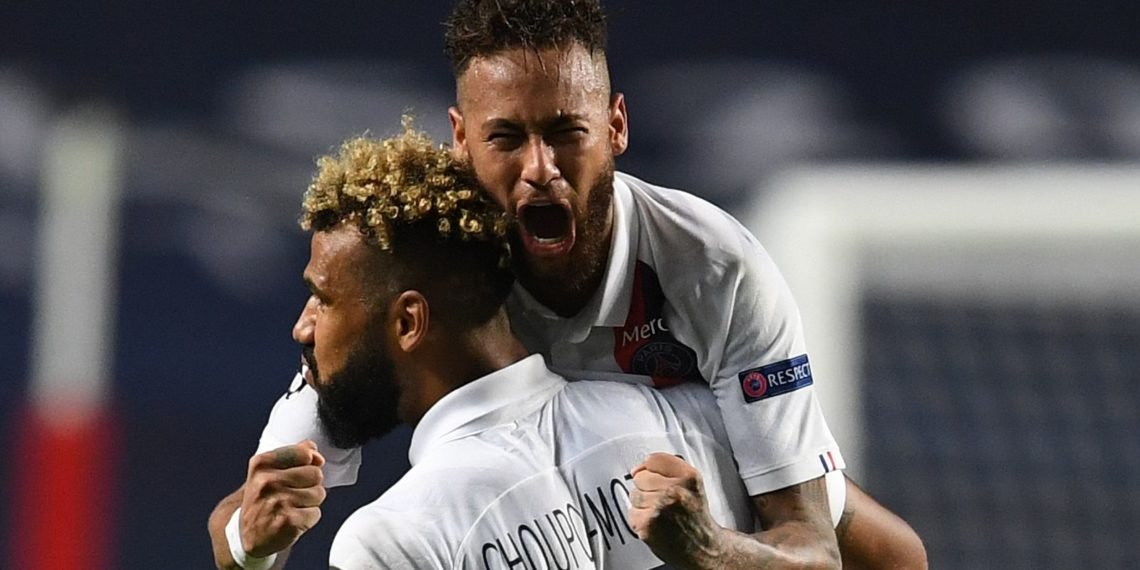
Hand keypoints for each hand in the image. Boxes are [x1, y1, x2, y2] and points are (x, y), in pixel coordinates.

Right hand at [239, 440, 326, 557]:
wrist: (244, 536)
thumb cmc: (262, 500)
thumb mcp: (267, 472)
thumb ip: (292, 454)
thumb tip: (313, 448)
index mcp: (261, 464)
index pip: (305, 454)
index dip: (307, 465)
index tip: (295, 475)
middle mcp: (267, 481)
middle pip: (316, 474)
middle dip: (310, 486)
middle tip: (290, 496)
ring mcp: (278, 502)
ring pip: (319, 493)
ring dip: (309, 503)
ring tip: (290, 509)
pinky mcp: (288, 522)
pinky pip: (316, 513)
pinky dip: (308, 519)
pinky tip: (291, 521)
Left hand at [629, 452, 719, 566]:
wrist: (704, 548)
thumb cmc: (696, 517)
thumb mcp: (693, 484)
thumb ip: (669, 469)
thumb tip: (638, 468)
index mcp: (688, 477)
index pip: (653, 459)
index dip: (650, 468)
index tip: (652, 475)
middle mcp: (675, 490)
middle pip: (640, 477)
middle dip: (647, 488)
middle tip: (662, 500)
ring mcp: (660, 507)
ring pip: (634, 494)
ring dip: (643, 504)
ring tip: (660, 513)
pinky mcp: (648, 524)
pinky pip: (632, 512)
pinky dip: (640, 519)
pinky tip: (655, 523)